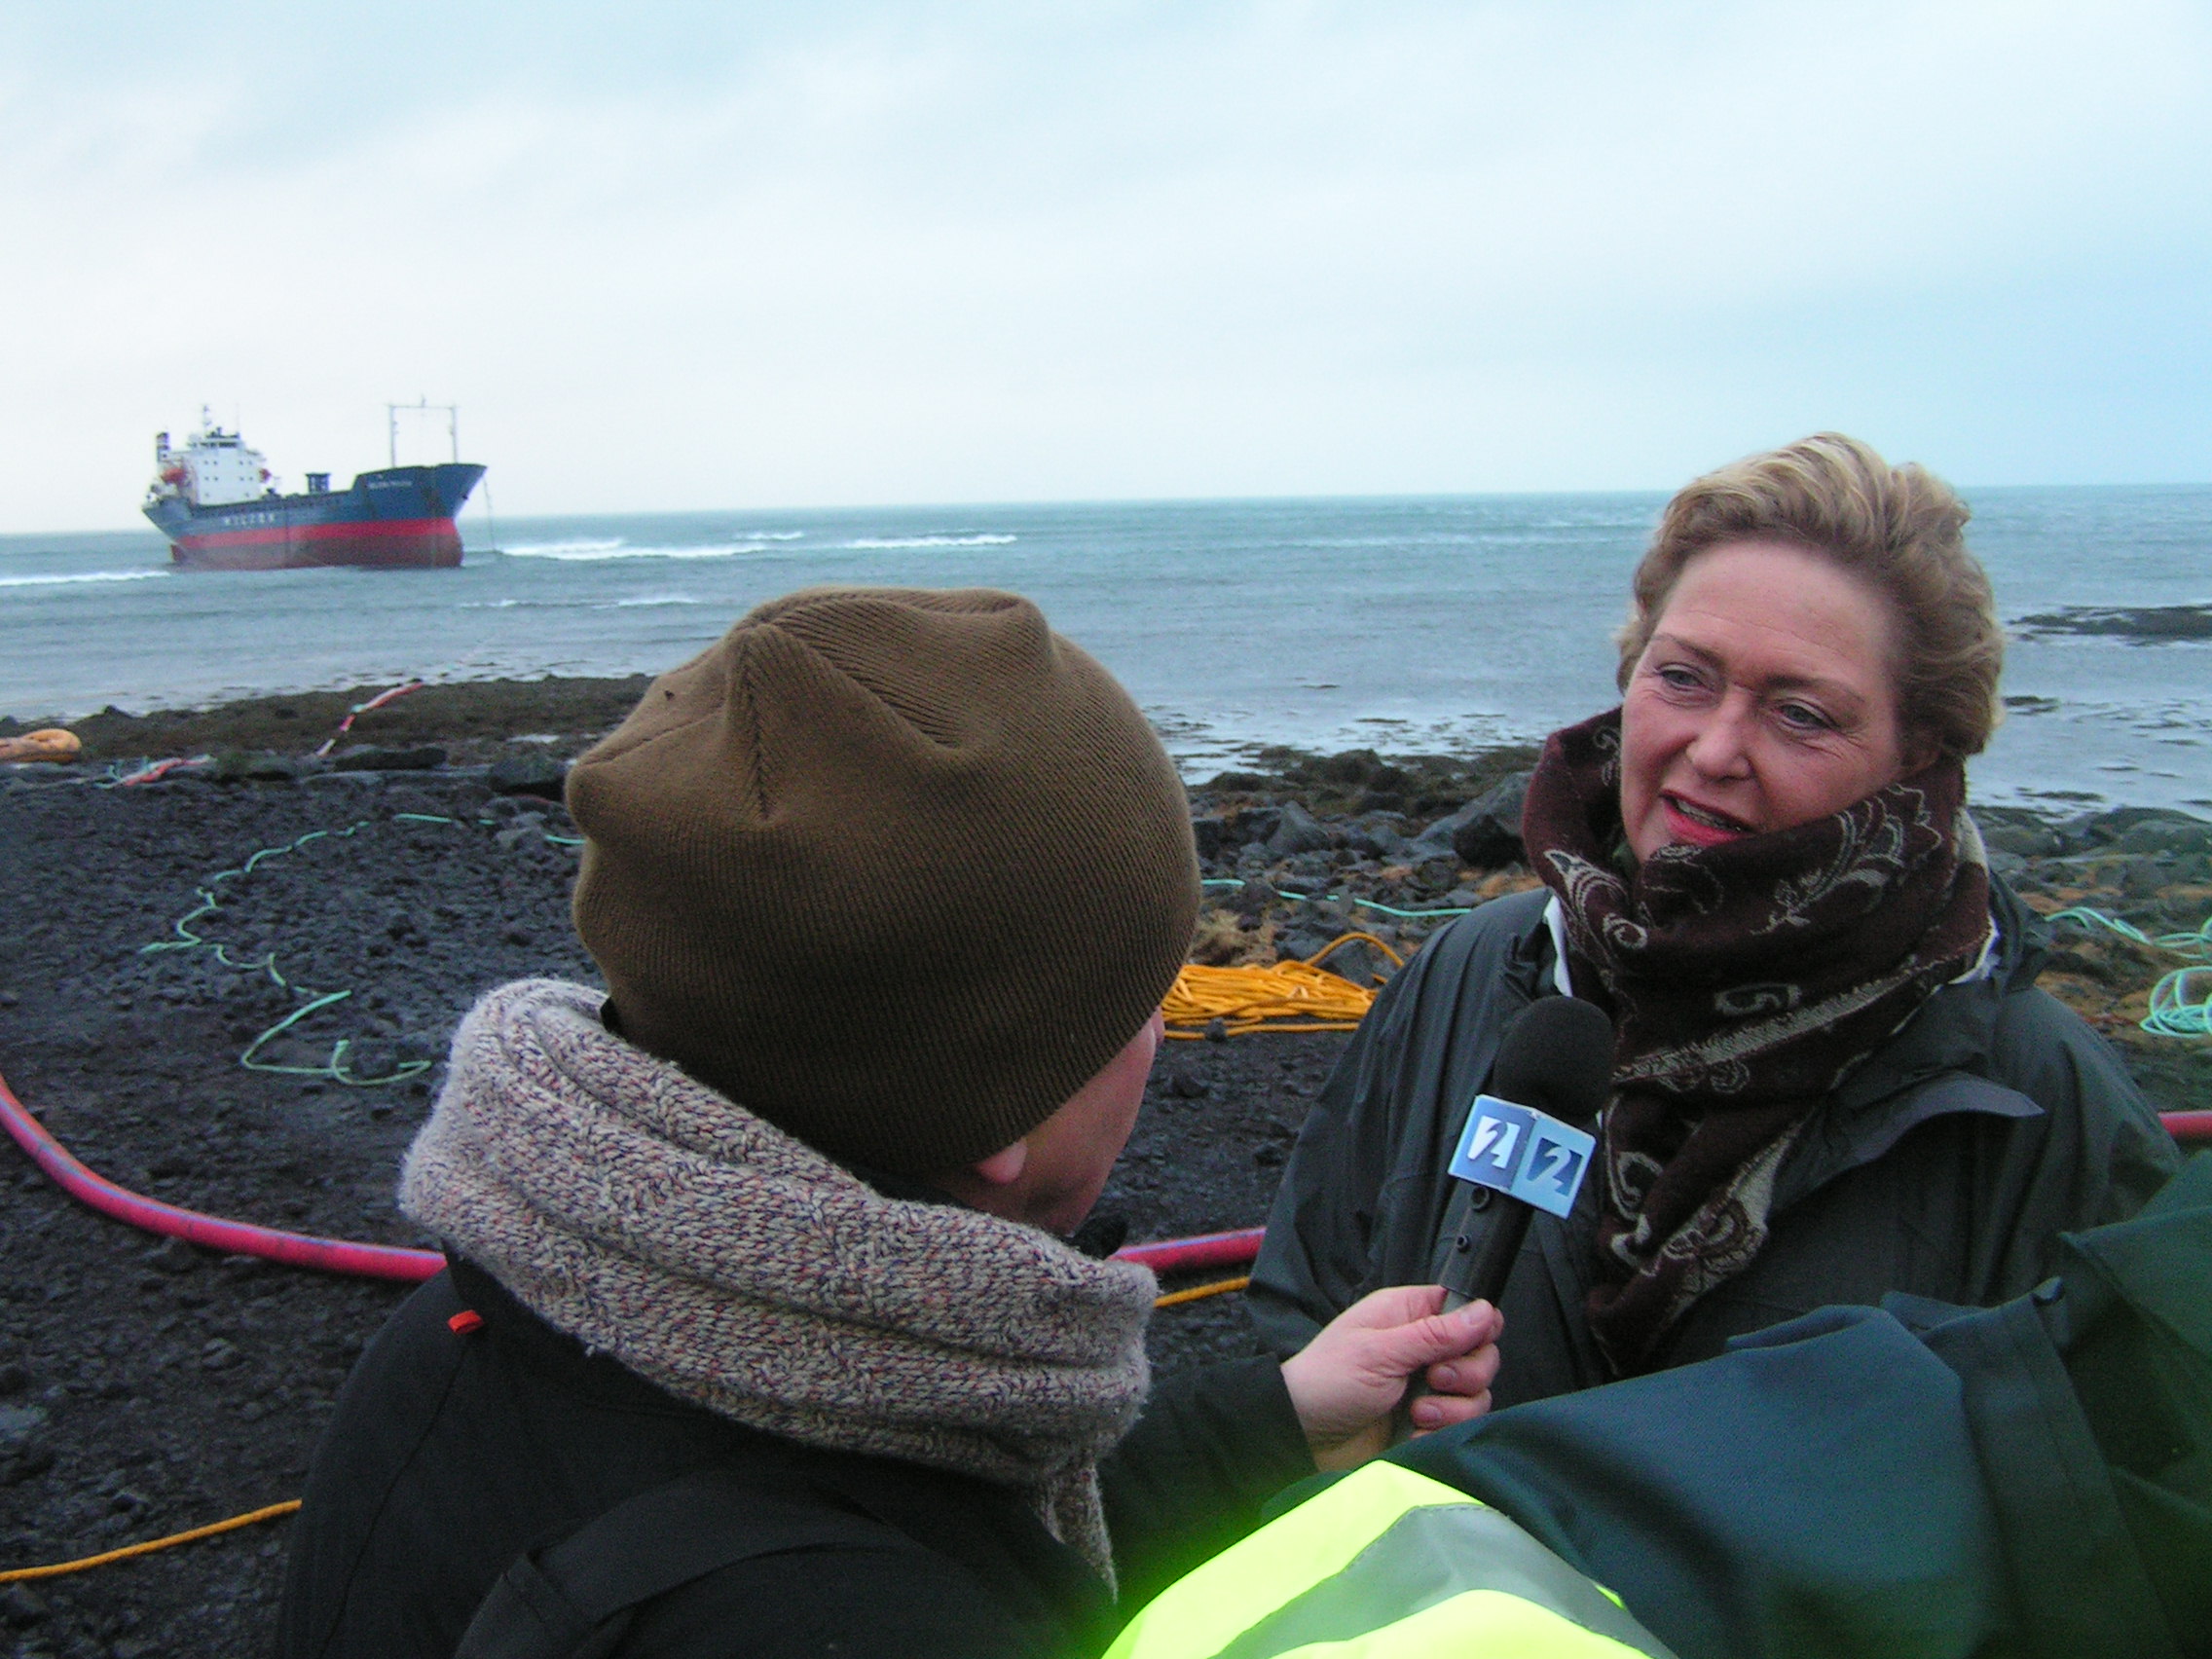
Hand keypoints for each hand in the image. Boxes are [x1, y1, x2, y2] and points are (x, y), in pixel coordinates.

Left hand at [1279, 1286, 1503, 1471]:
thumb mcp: (1380, 1351)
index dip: (1478, 1327)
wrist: (1303, 1436)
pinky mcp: (1426, 1419)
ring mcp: (1426, 1385)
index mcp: (1408, 1314)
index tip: (1466, 1346)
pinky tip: (1412, 1431)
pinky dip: (1440, 1431)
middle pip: (1481, 1354)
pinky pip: (1458, 1424)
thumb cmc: (1328, 1380)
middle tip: (1432, 1380)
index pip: (1467, 1309)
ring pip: (1475, 1393)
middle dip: (1466, 1373)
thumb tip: (1485, 1312)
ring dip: (1452, 1408)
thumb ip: (1435, 1334)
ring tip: (1415, 1414)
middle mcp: (1423, 1346)